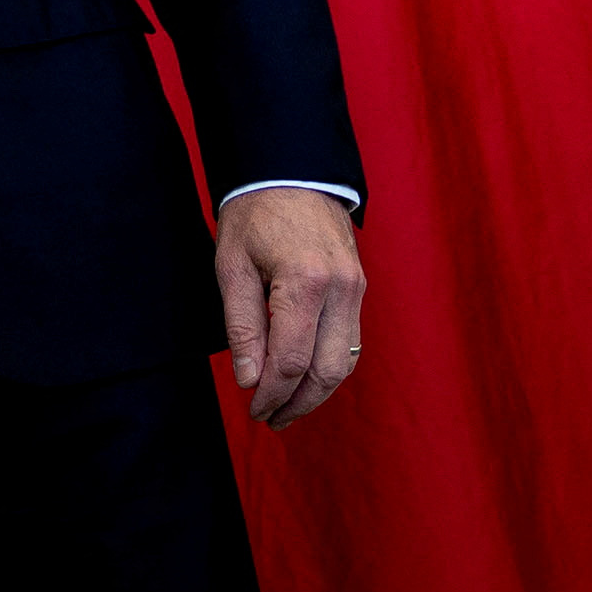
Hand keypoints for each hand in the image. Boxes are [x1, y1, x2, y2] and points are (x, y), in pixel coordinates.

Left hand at [216, 186, 364, 426]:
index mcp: (304, 281)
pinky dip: (329, 368)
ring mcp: (356, 289)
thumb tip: (250, 380)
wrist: (292, 171)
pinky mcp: (360, 289)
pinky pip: (350, 342)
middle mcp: (340, 289)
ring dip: (317, 392)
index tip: (253, 410)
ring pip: (346, 362)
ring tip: (287, 409)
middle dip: (298, 402)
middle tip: (270, 420)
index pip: (290, 359)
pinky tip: (305, 379)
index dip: (272, 393)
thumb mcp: (231, 265)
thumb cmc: (253, 215)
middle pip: (326, 370)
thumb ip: (241, 326)